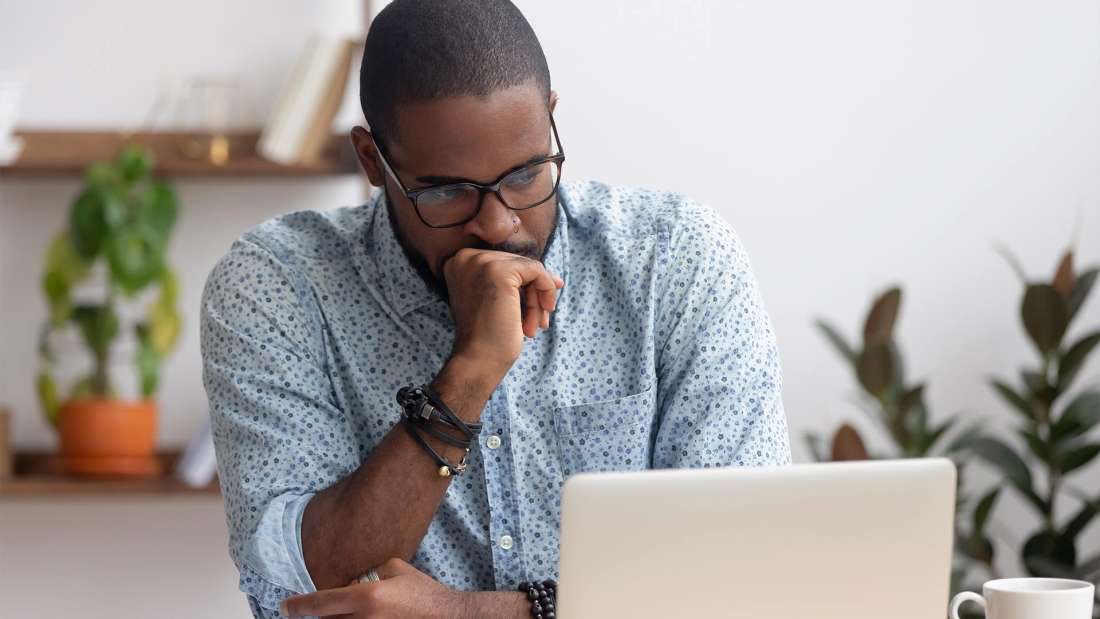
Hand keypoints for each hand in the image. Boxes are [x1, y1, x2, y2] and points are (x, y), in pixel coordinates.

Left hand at [281, 557, 465, 618]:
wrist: (447, 617)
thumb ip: (368, 573)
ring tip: (345, 611)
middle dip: (319, 614)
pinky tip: (358, 616)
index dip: (299, 606)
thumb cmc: (422, 591)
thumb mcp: (395, 568)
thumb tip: (351, 582)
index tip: (285, 607)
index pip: (321, 603)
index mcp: (366, 597)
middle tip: (315, 609)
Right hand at [442, 248, 563, 375]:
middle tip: (539, 321)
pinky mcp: (499, 271)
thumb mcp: (497, 301)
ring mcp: (481, 262)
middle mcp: (466, 257)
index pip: (504, 262)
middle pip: (517, 263)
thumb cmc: (488, 337)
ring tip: (537, 324)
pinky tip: (541, 317)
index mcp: (460, 262)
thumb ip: (515, 283)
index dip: (524, 284)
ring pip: (529, 268)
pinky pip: (537, 271)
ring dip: (539, 298)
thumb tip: (556, 279)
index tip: (539, 305)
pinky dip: (546, 291)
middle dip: (533, 292)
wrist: (478, 360)